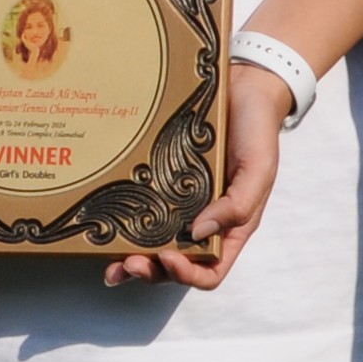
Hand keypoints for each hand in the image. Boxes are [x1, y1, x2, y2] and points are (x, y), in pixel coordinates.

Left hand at [117, 63, 288, 289]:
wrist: (243, 87)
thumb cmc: (257, 130)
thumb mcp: (259, 169)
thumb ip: (238, 205)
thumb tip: (199, 234)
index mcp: (229, 227)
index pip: (211, 271)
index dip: (188, 274)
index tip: (168, 257)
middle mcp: (201, 222)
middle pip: (174, 265)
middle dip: (151, 271)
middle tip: (128, 264)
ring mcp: (177, 204)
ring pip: (151, 245)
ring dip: (131, 260)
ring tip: (111, 262)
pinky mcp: (158, 183)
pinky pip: (138, 208)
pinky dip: (120, 224)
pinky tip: (103, 227)